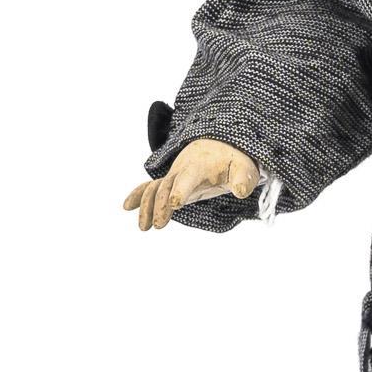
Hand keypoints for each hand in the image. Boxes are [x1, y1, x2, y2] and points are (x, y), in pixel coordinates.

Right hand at [121, 138, 260, 230]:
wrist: (219, 144)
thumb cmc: (234, 160)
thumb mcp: (245, 168)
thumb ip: (244, 179)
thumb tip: (240, 191)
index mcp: (200, 166)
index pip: (187, 178)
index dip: (180, 190)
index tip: (175, 204)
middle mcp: (182, 170)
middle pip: (166, 186)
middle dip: (160, 205)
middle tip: (159, 225)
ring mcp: (174, 175)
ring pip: (154, 188)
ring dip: (146, 205)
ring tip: (143, 227)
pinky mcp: (170, 181)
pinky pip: (150, 186)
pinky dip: (137, 194)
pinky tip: (126, 207)